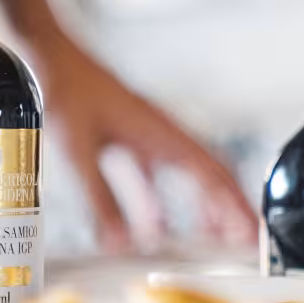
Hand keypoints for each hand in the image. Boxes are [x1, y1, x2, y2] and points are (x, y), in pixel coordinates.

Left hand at [36, 38, 257, 250]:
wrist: (52, 57)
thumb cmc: (67, 93)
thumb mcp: (80, 153)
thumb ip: (99, 200)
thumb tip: (119, 245)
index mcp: (163, 133)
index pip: (211, 175)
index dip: (234, 207)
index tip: (251, 233)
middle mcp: (164, 131)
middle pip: (211, 173)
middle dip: (230, 208)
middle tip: (246, 239)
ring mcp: (149, 132)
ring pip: (188, 172)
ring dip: (202, 203)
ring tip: (212, 235)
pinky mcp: (130, 134)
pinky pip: (158, 171)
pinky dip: (163, 198)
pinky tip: (155, 223)